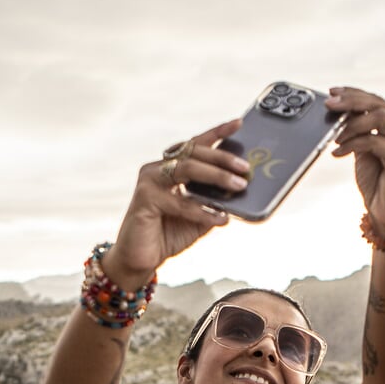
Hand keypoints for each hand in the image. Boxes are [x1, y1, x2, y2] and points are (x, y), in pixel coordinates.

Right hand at [105, 118, 250, 287]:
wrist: (140, 260)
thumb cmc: (167, 236)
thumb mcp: (199, 217)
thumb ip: (214, 203)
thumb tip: (241, 194)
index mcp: (170, 168)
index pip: (195, 144)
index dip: (217, 132)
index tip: (238, 123)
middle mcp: (158, 169)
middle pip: (193, 153)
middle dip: (222, 158)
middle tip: (245, 167)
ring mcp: (150, 182)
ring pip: (187, 169)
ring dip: (216, 176)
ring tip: (239, 186)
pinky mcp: (145, 199)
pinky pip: (181, 202)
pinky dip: (203, 211)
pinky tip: (220, 218)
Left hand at [327, 87, 384, 238]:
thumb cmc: (377, 182)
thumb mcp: (364, 150)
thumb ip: (358, 130)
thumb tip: (339, 110)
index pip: (376, 100)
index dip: (353, 93)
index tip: (333, 92)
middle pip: (378, 104)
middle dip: (351, 102)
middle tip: (330, 105)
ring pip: (379, 117)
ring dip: (352, 124)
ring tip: (335, 137)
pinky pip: (375, 141)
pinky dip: (353, 144)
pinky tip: (338, 153)